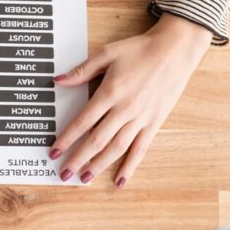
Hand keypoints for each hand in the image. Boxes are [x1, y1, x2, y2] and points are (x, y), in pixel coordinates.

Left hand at [50, 14, 212, 186]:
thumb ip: (82, 70)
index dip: (66, 139)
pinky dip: (130, 166)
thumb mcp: (107, 53)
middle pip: (97, 140)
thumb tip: (57, 81)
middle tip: (64, 173)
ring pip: (116, 148)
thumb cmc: (140, 50)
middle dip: (78, 159)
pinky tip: (119, 181)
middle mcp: (125, 109)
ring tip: (84, 179)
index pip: (83, 122)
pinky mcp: (154, 123)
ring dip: (99, 165)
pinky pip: (140, 149)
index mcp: (110, 92)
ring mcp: (141, 118)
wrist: (176, 48)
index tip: (54, 152)